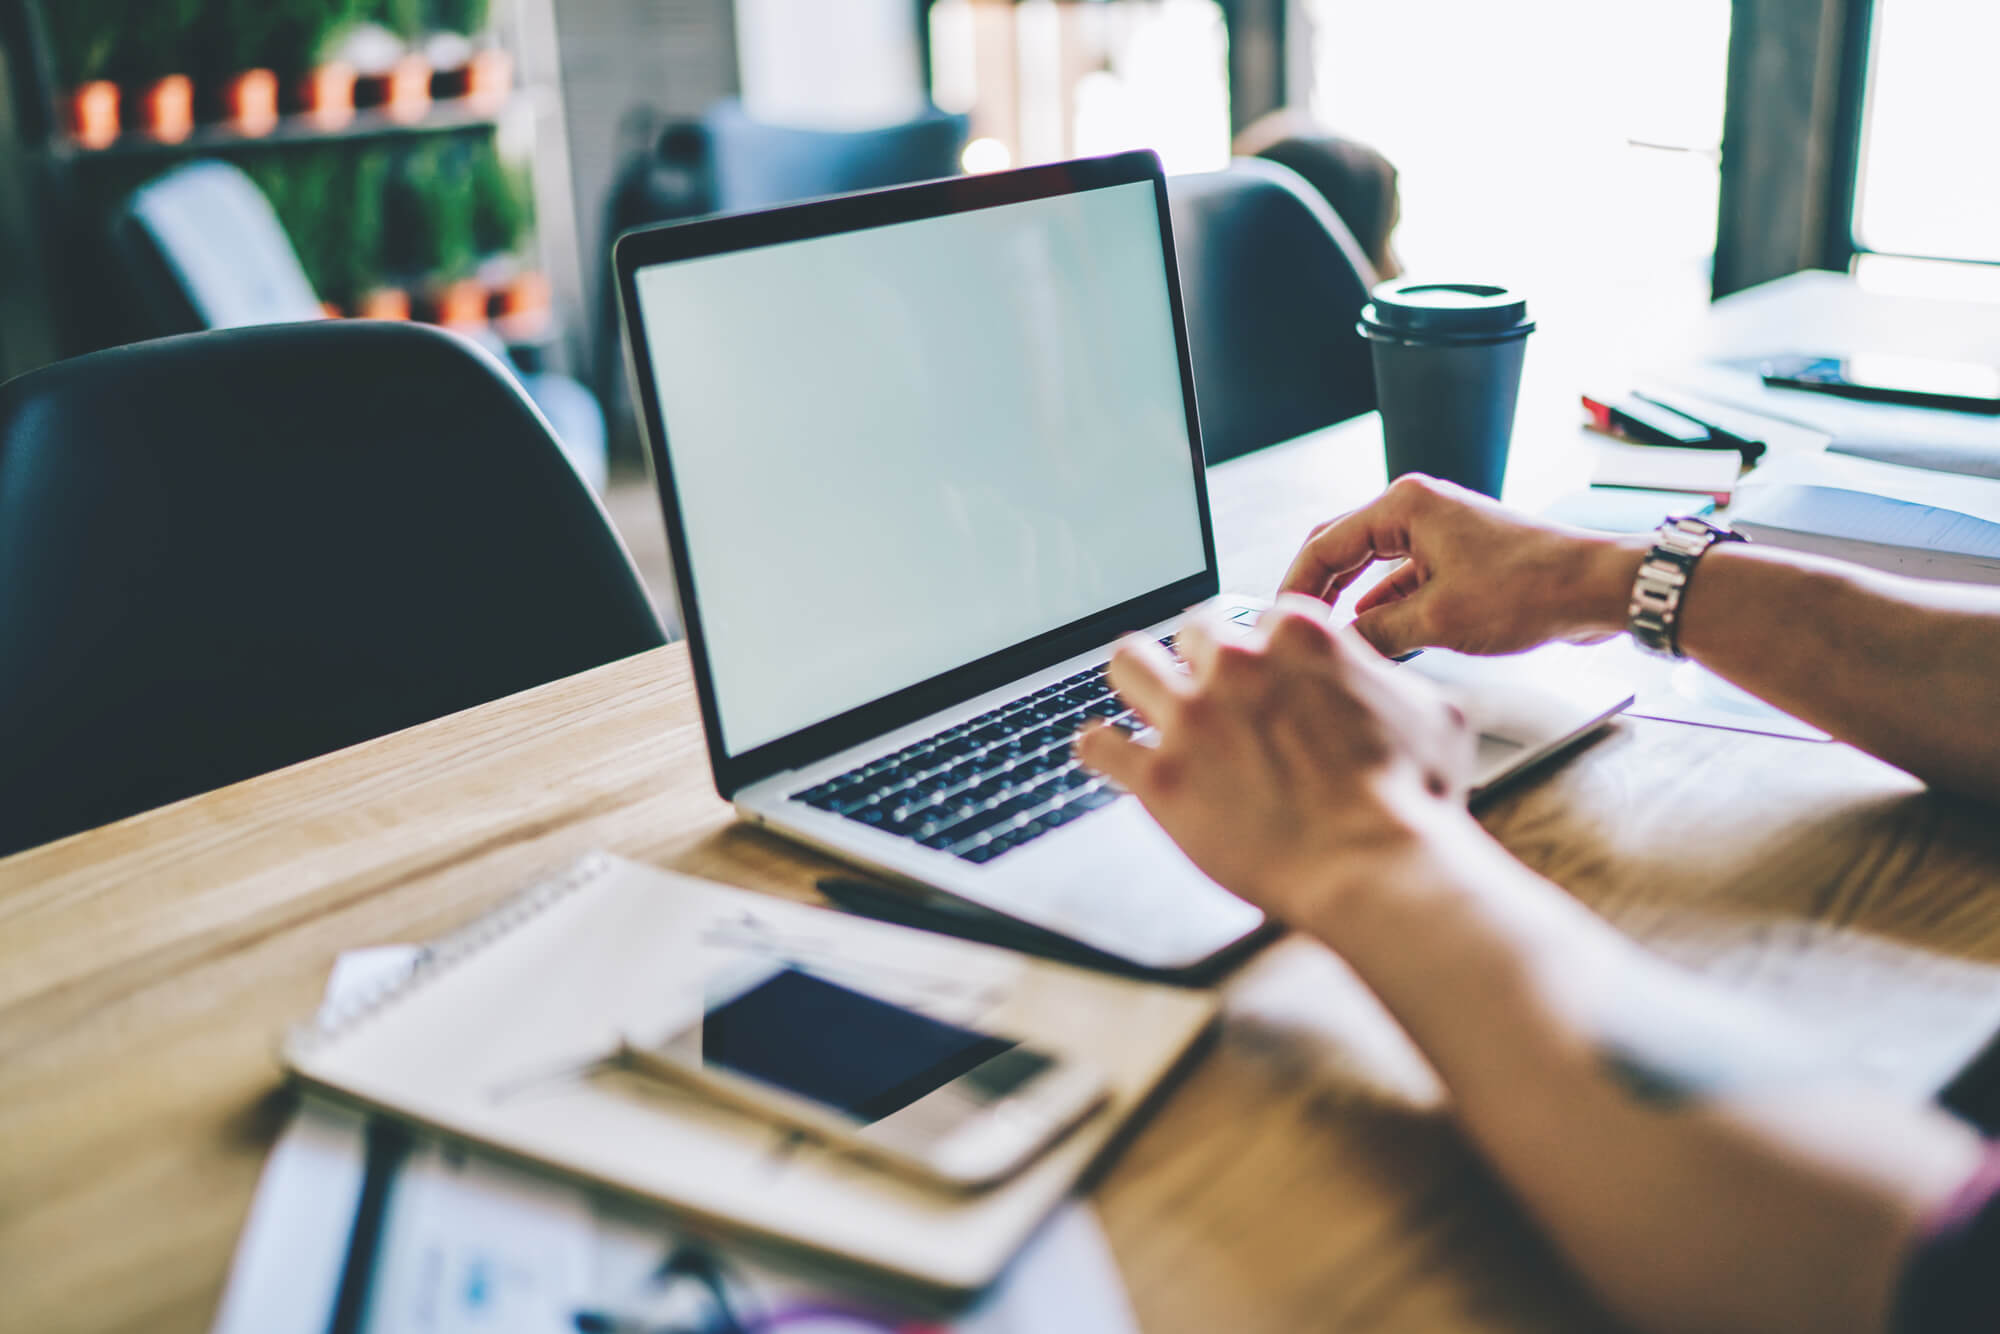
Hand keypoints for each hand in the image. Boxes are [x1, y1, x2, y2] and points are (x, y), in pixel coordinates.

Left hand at [1074, 598, 1476, 926]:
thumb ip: (1389, 680)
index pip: (1258, 618)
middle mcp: (1237, 664)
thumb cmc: (1413, 799)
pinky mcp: (1159, 776)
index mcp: (1300, 636)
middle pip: (1191, 633)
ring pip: (1129, 663)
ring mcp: (1192, 717)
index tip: (1263, 680)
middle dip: (1201, 662)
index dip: (1262, 653)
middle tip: (1210, 698)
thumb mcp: (1431, 713)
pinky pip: (1098, 744)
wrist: (1375, 869)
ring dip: (1139, 681)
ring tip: (1145, 704)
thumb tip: (1380, 676)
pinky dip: (1100, 748)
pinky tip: (1106, 755)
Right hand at [1280, 474, 1647, 657]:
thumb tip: (1339, 648)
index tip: (1279, 620)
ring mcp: (1440, 533)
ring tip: (1335, 644)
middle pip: (1344, 550)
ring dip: (1355, 606)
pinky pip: (1404, 582)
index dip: (1297, 586)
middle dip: (1319, 592)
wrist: (1597, 589)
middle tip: (1296, 630)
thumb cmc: (1533, 588)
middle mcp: (1418, 511)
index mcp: (1405, 506)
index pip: (1325, 544)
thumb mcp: (1439, 620)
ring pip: (1374, 571)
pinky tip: (1377, 640)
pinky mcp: (1459, 558)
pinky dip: (1387, 610)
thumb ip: (1378, 632)